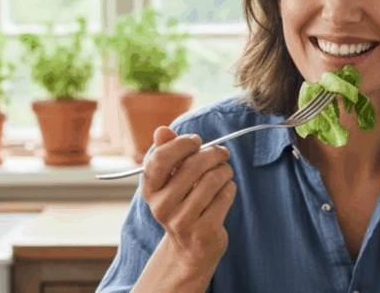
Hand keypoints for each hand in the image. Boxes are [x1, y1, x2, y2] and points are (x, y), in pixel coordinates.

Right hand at [141, 126, 236, 272]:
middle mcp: (161, 207)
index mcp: (150, 190)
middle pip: (193, 166)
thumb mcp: (170, 180)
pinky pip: (225, 195)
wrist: (190, 248)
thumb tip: (162, 130)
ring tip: (224, 171)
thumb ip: (166, 152)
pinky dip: (230, 188)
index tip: (197, 142)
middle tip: (222, 153)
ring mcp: (181, 221)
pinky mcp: (203, 231)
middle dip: (213, 154)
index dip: (182, 144)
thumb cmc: (182, 204)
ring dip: (224, 170)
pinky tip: (226, 190)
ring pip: (212, 180)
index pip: (161, 158)